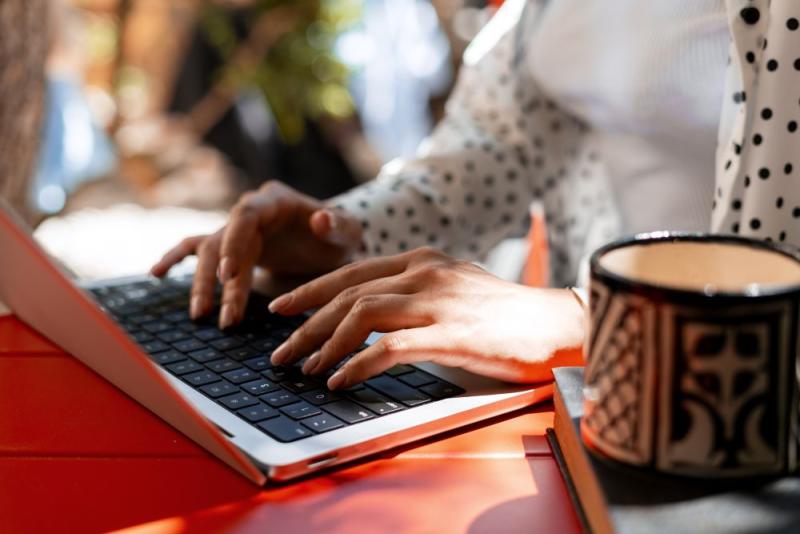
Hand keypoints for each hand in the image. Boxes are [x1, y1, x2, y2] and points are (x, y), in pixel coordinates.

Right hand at [150, 181, 361, 327]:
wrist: (332, 241)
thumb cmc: (339, 235)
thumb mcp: (348, 231)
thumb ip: (339, 225)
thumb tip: (321, 219)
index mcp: (274, 201)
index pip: (245, 216)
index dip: (234, 243)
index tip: (231, 275)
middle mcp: (250, 211)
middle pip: (222, 240)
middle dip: (217, 278)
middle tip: (219, 314)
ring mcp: (237, 229)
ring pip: (208, 252)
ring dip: (202, 283)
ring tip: (200, 315)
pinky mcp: (231, 246)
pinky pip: (195, 247)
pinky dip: (175, 258)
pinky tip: (156, 274)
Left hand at [268, 247, 585, 388]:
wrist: (558, 324)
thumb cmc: (505, 314)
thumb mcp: (453, 288)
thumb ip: (415, 292)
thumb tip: (372, 313)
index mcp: (422, 259)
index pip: (352, 271)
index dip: (310, 289)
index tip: (282, 308)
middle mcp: (424, 272)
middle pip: (347, 293)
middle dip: (305, 324)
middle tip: (280, 352)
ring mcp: (438, 301)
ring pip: (361, 314)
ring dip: (325, 345)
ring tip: (306, 370)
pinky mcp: (452, 334)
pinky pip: (390, 347)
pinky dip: (357, 364)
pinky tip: (340, 381)